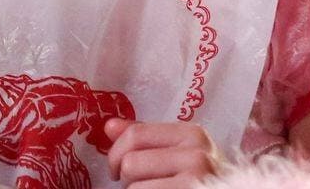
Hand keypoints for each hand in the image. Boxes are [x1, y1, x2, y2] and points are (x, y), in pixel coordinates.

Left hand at [105, 120, 222, 188]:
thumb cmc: (200, 179)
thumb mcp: (178, 152)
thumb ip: (145, 137)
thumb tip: (109, 126)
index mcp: (192, 135)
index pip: (135, 134)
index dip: (116, 153)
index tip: (117, 168)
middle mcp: (197, 155)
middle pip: (131, 162)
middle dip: (127, 178)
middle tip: (140, 185)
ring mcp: (196, 179)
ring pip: (134, 186)